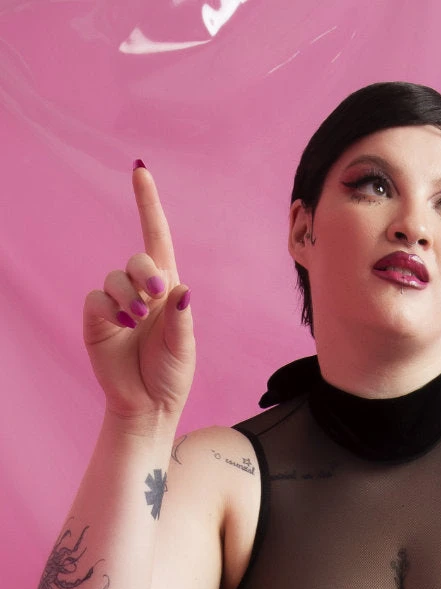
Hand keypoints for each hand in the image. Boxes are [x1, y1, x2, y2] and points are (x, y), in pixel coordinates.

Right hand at [82, 163, 195, 422]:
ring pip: (115, 278)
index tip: (139, 171)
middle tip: (156, 295)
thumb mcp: (184, 347)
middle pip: (137, 258)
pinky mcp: (96, 319)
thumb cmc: (171, 375)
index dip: (148, 205)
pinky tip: (123, 325)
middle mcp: (141, 291)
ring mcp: (116, 304)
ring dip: (129, 296)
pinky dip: (110, 308)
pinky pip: (97, 299)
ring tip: (139, 321)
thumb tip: (181, 289)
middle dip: (146, 272)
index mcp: (167, 290)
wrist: (148, 405)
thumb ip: (181, 318)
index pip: (157, 239)